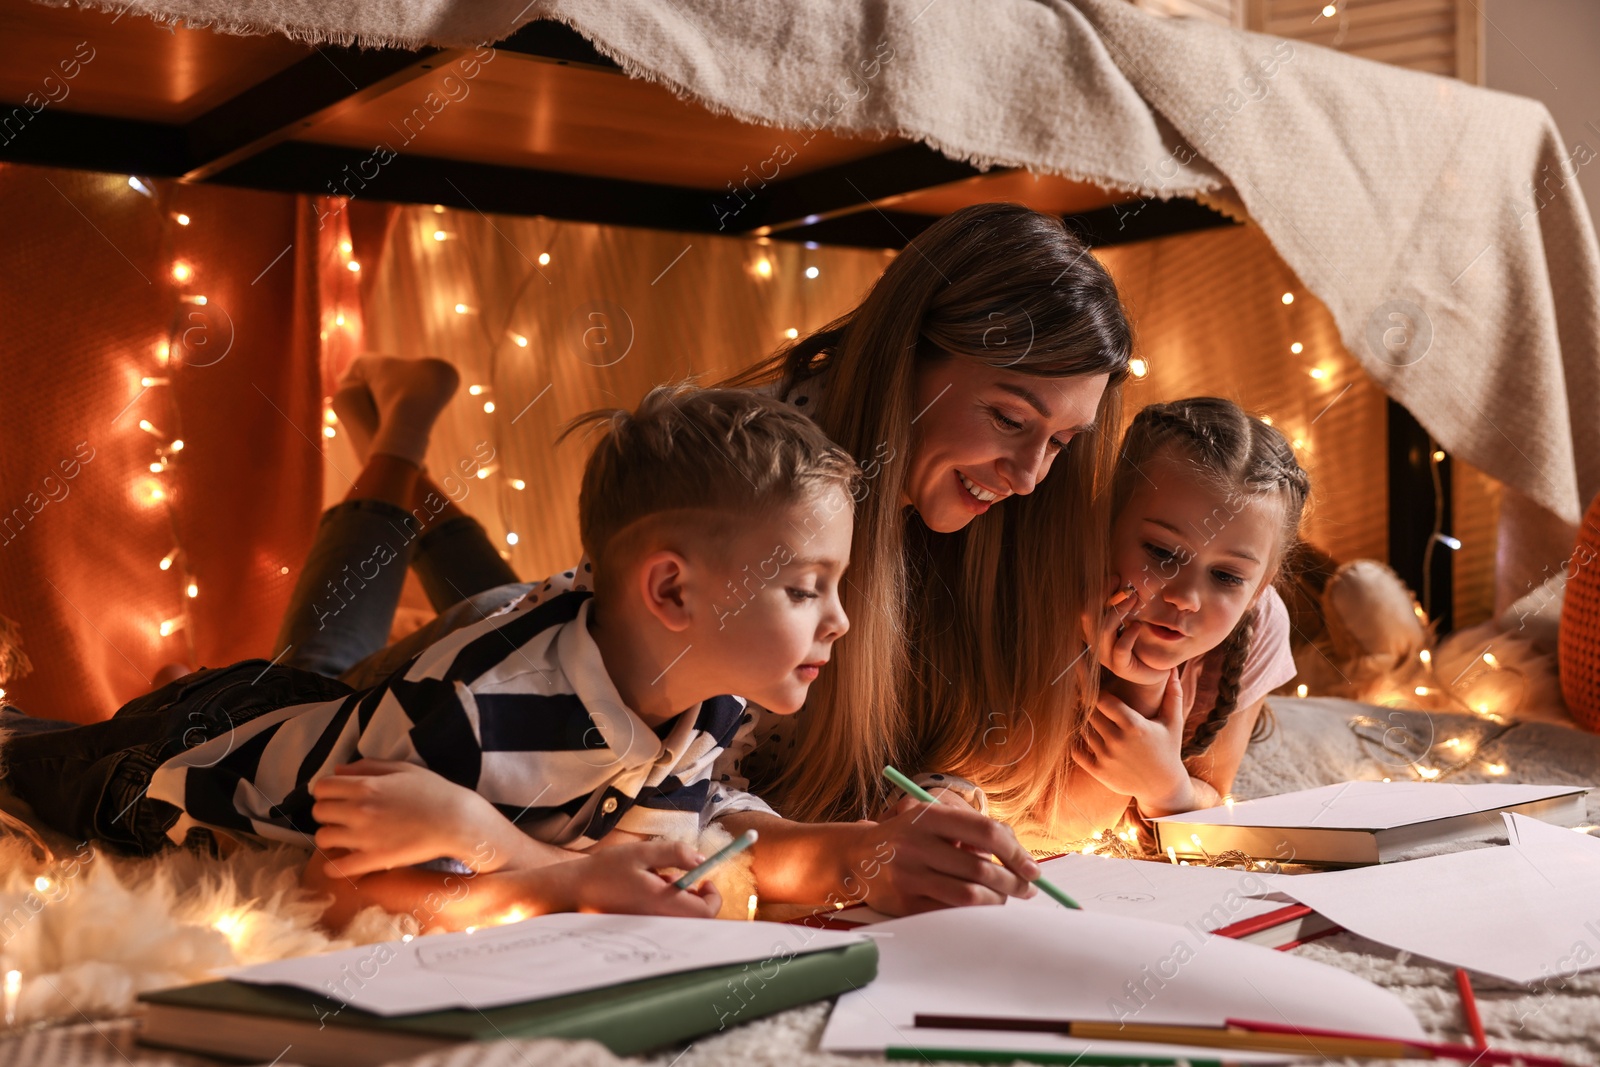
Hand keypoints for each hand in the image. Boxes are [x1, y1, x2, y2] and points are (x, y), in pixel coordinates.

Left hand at [311, 760, 518, 876]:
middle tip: (343, 817)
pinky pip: (337, 867)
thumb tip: (338, 770)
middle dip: (328, 813)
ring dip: (331, 837)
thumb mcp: (403, 769)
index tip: (338, 797)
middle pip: (318, 812)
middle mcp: (359, 810)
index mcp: (366, 785)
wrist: (456, 821)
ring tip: (345, 838)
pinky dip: (334, 867)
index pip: (322, 787)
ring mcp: (365, 836)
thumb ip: (369, 766)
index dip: (327, 791)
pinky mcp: (374, 859)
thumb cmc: (433, 791)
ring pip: (323, 838)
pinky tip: (343, 862)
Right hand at [546, 840, 721, 917]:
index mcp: (662, 903)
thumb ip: (675, 854)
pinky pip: (663, 918)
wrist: (572, 891)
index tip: (704, 879)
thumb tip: (701, 859)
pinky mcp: (640, 928)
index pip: (706, 912)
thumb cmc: (604, 871)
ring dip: (676, 897)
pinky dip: (662, 903)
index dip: (713, 896)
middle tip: (677, 876)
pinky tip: (641, 890)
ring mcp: (649, 927)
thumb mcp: (641, 853)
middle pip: (695, 918)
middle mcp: (659, 921)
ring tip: (651, 878)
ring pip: (678, 917)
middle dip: (693, 895)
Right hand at [843, 794, 1039, 915]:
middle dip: (1013, 883)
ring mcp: (908, 875)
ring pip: (969, 895)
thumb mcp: (933, 819)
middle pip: (981, 868)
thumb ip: (970, 830)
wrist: (857, 857)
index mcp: (928, 817)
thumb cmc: (907, 836)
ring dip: (996, 901)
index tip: (1033, 868)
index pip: (985, 832)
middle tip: (1025, 889)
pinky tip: (978, 908)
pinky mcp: (904, 903)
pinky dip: (972, 913)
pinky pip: (950, 912)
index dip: (1016, 852)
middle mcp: (916, 844)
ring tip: (1002, 899)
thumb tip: (1015, 853)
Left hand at [1072, 668, 1192, 814]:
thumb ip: (1173, 694)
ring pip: (1083, 730)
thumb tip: (1172, 668)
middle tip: (1089, 701)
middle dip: (1089, 706)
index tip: (1099, 691)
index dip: (1098, 693)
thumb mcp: (1173, 722)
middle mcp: (1118, 741)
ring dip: (1085, 723)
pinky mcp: (1099, 771)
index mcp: (1134, 725)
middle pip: (1090, 713)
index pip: (1103, 700)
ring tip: (1091, 718)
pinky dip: (1076, 742)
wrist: (1163, 786)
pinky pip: (1076, 751)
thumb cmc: (1168, 749)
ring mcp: (1107, 757)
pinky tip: (1085, 737)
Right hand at [1082, 575, 1165, 685]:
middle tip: (1128, 588)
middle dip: (1106, 597)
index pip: (1085, 606)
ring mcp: (1105, 656)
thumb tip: (1123, 582)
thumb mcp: (1129, 620)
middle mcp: (1094, 642)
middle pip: (1087, 616)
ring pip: (1102, 630)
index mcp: (1092, 629)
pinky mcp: (1120, 667)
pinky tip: (1138, 626)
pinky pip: (1120, 648)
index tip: (1116, 578)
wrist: (1154, 671)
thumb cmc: (1141, 643)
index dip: (1098, 591)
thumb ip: (1121, 606)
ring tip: (1135, 600)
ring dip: (1119, 612)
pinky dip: (1129, 635)